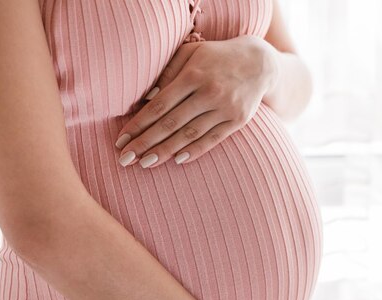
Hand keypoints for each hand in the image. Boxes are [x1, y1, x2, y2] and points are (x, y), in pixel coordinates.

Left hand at [115, 34, 279, 167]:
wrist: (260, 63)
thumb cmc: (217, 57)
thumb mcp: (191, 53)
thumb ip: (168, 72)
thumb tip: (146, 99)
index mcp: (194, 75)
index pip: (160, 105)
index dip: (139, 124)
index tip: (121, 139)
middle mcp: (210, 92)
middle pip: (172, 123)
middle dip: (146, 142)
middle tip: (125, 159)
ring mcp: (225, 108)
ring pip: (191, 134)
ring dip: (166, 151)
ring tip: (146, 163)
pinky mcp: (238, 120)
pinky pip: (213, 139)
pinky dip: (195, 150)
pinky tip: (178, 160)